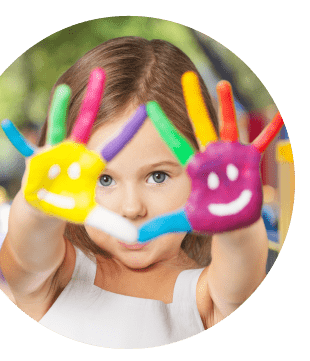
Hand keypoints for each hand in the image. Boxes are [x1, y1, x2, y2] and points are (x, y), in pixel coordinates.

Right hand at [2, 68, 146, 243]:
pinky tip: (7, 125)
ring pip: (58, 127)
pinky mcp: (36, 161)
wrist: (47, 207)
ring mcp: (55, 153)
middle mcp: (75, 151)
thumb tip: (136, 240)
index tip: (148, 108)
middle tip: (102, 72)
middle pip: (86, 122)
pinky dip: (16, 139)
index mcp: (91, 163)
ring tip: (63, 91)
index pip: (115, 145)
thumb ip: (113, 225)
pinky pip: (25, 148)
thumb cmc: (71, 206)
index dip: (129, 130)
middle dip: (93, 99)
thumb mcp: (93, 216)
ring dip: (58, 109)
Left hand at [138, 71, 283, 241]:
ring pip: (227, 127)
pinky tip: (279, 115)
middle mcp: (211, 156)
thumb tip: (134, 238)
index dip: (164, 126)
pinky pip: (261, 143)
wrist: (230, 223)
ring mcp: (230, 156)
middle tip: (186, 77)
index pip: (175, 143)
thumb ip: (160, 225)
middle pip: (200, 125)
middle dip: (194, 102)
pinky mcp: (248, 161)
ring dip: (226, 106)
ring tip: (222, 84)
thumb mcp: (183, 220)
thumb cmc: (207, 218)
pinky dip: (270, 131)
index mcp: (195, 167)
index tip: (149, 107)